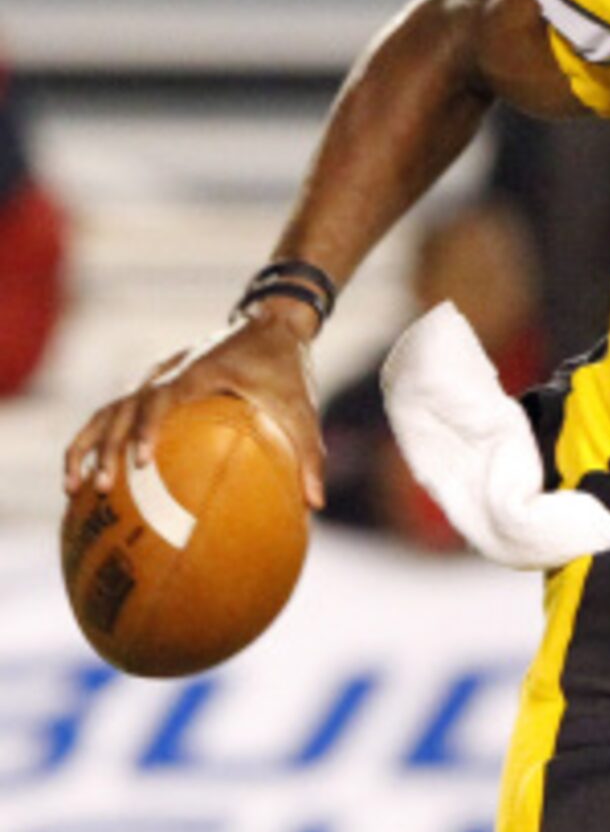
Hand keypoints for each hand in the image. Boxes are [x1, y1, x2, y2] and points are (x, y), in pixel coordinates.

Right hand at [64, 301, 325, 507]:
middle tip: (101, 488)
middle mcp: (165, 374)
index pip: (160, 398)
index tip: (140, 461)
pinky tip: (88, 478)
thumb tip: (315, 504)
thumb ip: (308, 454)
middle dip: (106, 448)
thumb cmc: (285, 369)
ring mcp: (153, 379)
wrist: (269, 326)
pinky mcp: (151, 389)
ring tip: (72, 490)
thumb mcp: (302, 408)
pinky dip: (96, 442)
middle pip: (121, 409)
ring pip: (106, 412)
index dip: (146, 428)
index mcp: (196, 371)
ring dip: (87, 447)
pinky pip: (114, 415)